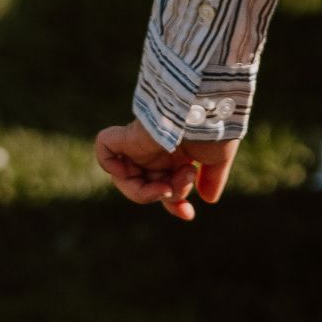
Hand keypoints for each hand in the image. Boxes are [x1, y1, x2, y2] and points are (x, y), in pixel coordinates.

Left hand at [94, 118, 237, 221]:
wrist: (208, 106)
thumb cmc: (215, 127)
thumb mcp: (217, 158)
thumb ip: (212, 178)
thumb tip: (208, 199)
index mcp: (177, 154)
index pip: (166, 185)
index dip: (174, 203)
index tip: (188, 214)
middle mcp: (157, 150)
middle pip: (148, 187)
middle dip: (167, 197)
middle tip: (182, 186)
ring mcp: (141, 144)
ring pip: (129, 180)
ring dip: (149, 193)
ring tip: (169, 185)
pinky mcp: (128, 135)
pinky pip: (105, 149)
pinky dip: (111, 165)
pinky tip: (132, 172)